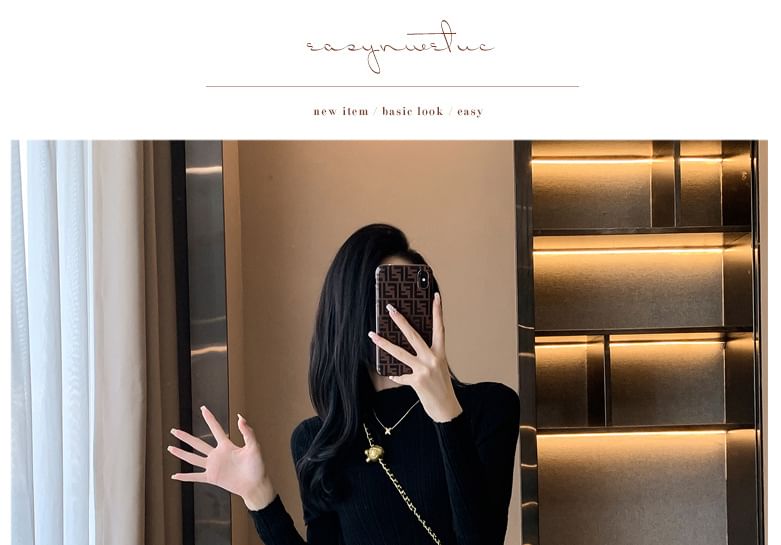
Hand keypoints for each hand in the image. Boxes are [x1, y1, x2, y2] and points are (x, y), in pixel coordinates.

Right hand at [167, 406, 275, 510]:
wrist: (255, 485)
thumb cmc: (257, 466)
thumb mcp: (254, 447)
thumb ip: (247, 432)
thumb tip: (240, 417)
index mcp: (227, 446)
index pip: (215, 429)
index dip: (209, 418)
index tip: (203, 408)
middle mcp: (217, 454)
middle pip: (197, 443)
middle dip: (185, 437)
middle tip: (174, 430)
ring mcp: (213, 466)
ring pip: (193, 458)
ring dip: (181, 453)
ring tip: (170, 448)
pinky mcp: (212, 478)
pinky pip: (196, 477)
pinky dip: (185, 477)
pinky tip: (175, 476)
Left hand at [368, 291, 462, 421]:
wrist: (447, 409)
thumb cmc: (441, 386)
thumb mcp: (439, 366)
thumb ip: (427, 355)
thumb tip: (411, 345)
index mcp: (440, 353)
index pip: (439, 327)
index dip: (437, 311)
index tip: (435, 296)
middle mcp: (433, 359)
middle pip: (413, 335)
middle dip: (400, 321)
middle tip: (389, 308)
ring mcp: (424, 370)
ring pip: (399, 353)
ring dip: (384, 344)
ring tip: (372, 335)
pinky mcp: (416, 381)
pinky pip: (400, 375)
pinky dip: (395, 374)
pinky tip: (391, 373)